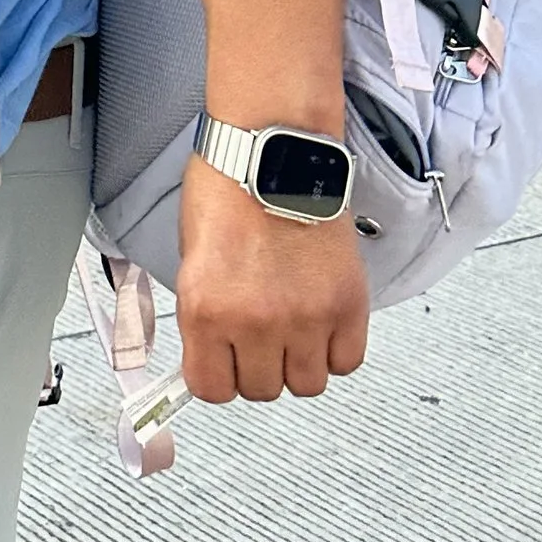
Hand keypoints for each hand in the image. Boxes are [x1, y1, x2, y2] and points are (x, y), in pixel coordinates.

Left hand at [175, 151, 369, 401]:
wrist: (275, 151)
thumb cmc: (228, 187)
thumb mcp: (192, 257)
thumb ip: (204, 313)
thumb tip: (214, 352)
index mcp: (206, 310)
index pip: (212, 389)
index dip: (216, 374)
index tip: (222, 361)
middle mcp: (257, 322)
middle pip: (262, 390)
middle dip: (256, 366)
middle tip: (258, 335)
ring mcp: (307, 317)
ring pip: (307, 384)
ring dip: (297, 362)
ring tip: (292, 326)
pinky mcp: (348, 305)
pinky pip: (346, 361)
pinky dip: (334, 350)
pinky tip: (321, 322)